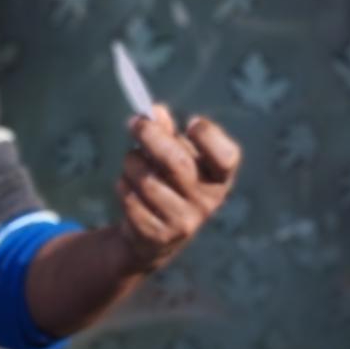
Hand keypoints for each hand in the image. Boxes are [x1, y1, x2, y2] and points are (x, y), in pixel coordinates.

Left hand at [116, 104, 240, 273]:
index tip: (190, 122)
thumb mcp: (174, 155)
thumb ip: (166, 132)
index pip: (226, 158)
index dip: (209, 138)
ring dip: (132, 162)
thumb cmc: (168, 182)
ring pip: (147, 181)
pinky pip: (131, 200)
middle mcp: (207, 201)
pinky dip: (123, 186)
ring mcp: (183, 222)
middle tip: (135, 122)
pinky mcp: (158, 236)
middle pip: (177, 164)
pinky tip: (127, 186)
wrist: (155, 235)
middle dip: (151, 137)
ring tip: (131, 161)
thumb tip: (154, 112)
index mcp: (219, 177)